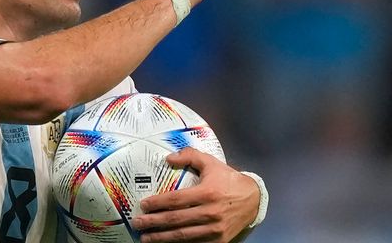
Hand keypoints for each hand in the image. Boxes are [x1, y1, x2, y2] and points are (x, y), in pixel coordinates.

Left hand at [132, 147, 259, 242]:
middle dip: (153, 223)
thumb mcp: (211, 163)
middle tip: (137, 223)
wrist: (254, 200)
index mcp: (207, 193)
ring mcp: (215, 229)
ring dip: (161, 238)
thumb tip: (168, 158)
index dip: (157, 203)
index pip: (176, 200)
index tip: (143, 205)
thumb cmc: (228, 180)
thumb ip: (190, 156)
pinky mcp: (219, 240)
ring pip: (182, 236)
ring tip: (146, 238)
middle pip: (175, 220)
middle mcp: (210, 213)